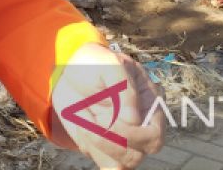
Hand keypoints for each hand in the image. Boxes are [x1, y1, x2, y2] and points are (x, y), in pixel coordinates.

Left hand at [52, 42, 165, 168]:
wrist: (69, 69)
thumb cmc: (94, 63)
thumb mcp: (109, 64)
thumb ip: (124, 88)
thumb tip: (134, 121)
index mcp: (149, 104)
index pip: (153, 136)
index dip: (132, 135)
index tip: (107, 119)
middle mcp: (139, 126)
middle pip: (137, 155)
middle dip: (111, 142)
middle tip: (92, 121)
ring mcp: (121, 138)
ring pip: (120, 163)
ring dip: (98, 146)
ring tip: (83, 120)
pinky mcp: (103, 145)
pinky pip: (105, 162)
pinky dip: (92, 150)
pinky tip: (82, 129)